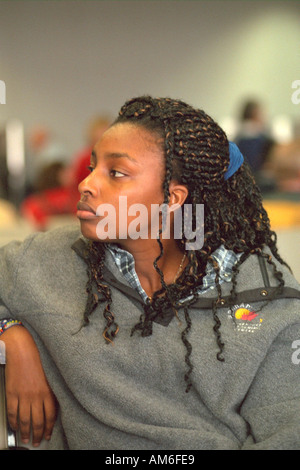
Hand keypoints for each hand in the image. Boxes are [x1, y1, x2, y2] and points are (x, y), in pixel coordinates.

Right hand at [1, 326, 56, 446]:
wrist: (23, 350)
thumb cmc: (38, 360)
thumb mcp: (49, 377)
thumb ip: (51, 392)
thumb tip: (51, 407)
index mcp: (48, 391)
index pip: (50, 416)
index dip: (49, 428)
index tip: (47, 434)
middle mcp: (36, 396)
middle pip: (38, 421)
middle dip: (37, 434)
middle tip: (36, 441)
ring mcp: (23, 396)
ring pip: (25, 420)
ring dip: (25, 432)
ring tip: (26, 438)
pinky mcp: (12, 394)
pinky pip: (12, 413)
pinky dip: (14, 422)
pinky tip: (15, 426)